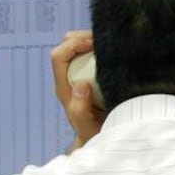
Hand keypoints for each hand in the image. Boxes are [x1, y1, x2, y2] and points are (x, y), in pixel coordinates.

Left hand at [51, 30, 104, 150]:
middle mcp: (69, 76)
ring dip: (94, 40)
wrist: (100, 137)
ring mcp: (81, 73)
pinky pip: (94, 52)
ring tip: (112, 44)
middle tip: (105, 42)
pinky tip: (116, 50)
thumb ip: (79, 110)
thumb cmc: (92, 133)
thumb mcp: (87, 127)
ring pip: (80, 45)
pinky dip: (103, 47)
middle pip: (67, 44)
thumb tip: (80, 86)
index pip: (58, 56)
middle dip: (84, 36)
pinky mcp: (92, 72)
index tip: (93, 46)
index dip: (73, 45)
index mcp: (64, 87)